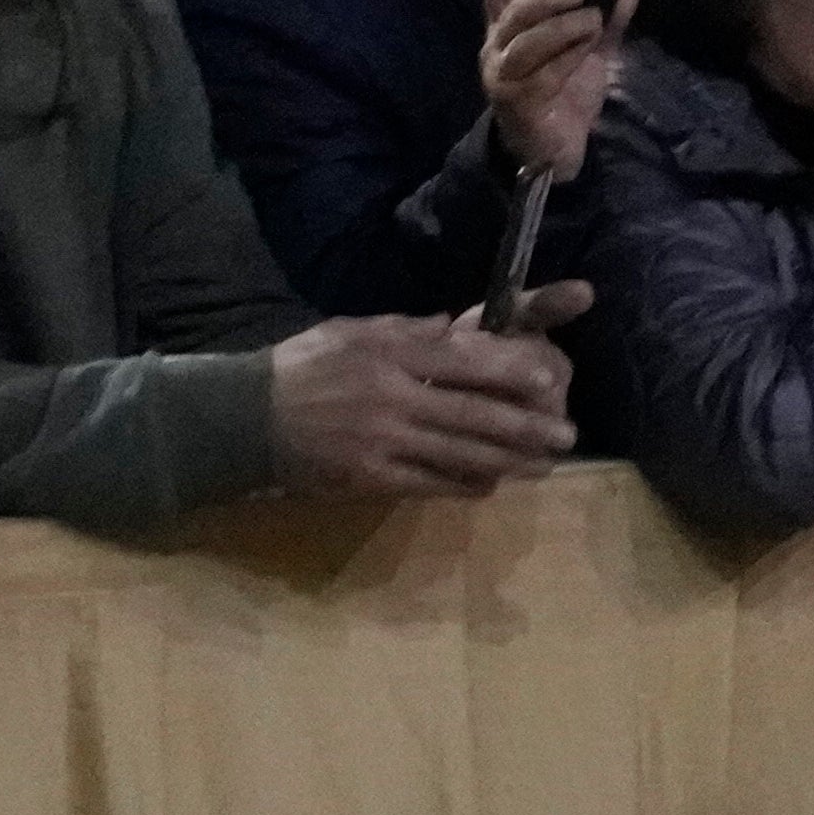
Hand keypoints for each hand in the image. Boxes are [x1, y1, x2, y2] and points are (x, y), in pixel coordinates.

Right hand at [266, 307, 588, 497]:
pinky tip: (491, 484)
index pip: (463, 360)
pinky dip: (464, 485)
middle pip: (473, 414)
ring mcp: (382, 442)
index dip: (511, 371)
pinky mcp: (370, 479)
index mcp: (389, 352)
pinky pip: (429, 485)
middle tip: (567, 435)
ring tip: (543, 465)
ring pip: (459, 455)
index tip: (550, 380)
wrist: (246, 418)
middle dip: (525, 427)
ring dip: (508, 462)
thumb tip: (457, 329)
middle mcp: (392, 396)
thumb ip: (407, 330)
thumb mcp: (353, 330)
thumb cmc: (304, 365)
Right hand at [477, 0, 625, 185]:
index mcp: (508, 24)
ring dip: (565, 26)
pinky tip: (587, 54)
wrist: (555, 149)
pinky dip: (569, 57)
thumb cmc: (565, 90)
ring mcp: (503, 74)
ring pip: (527, 39)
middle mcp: (497, 45)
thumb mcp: (588, 48)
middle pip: (515, 8)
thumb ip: (608, 19)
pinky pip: (542, 74)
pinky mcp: (517, 101)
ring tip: (594, 24)